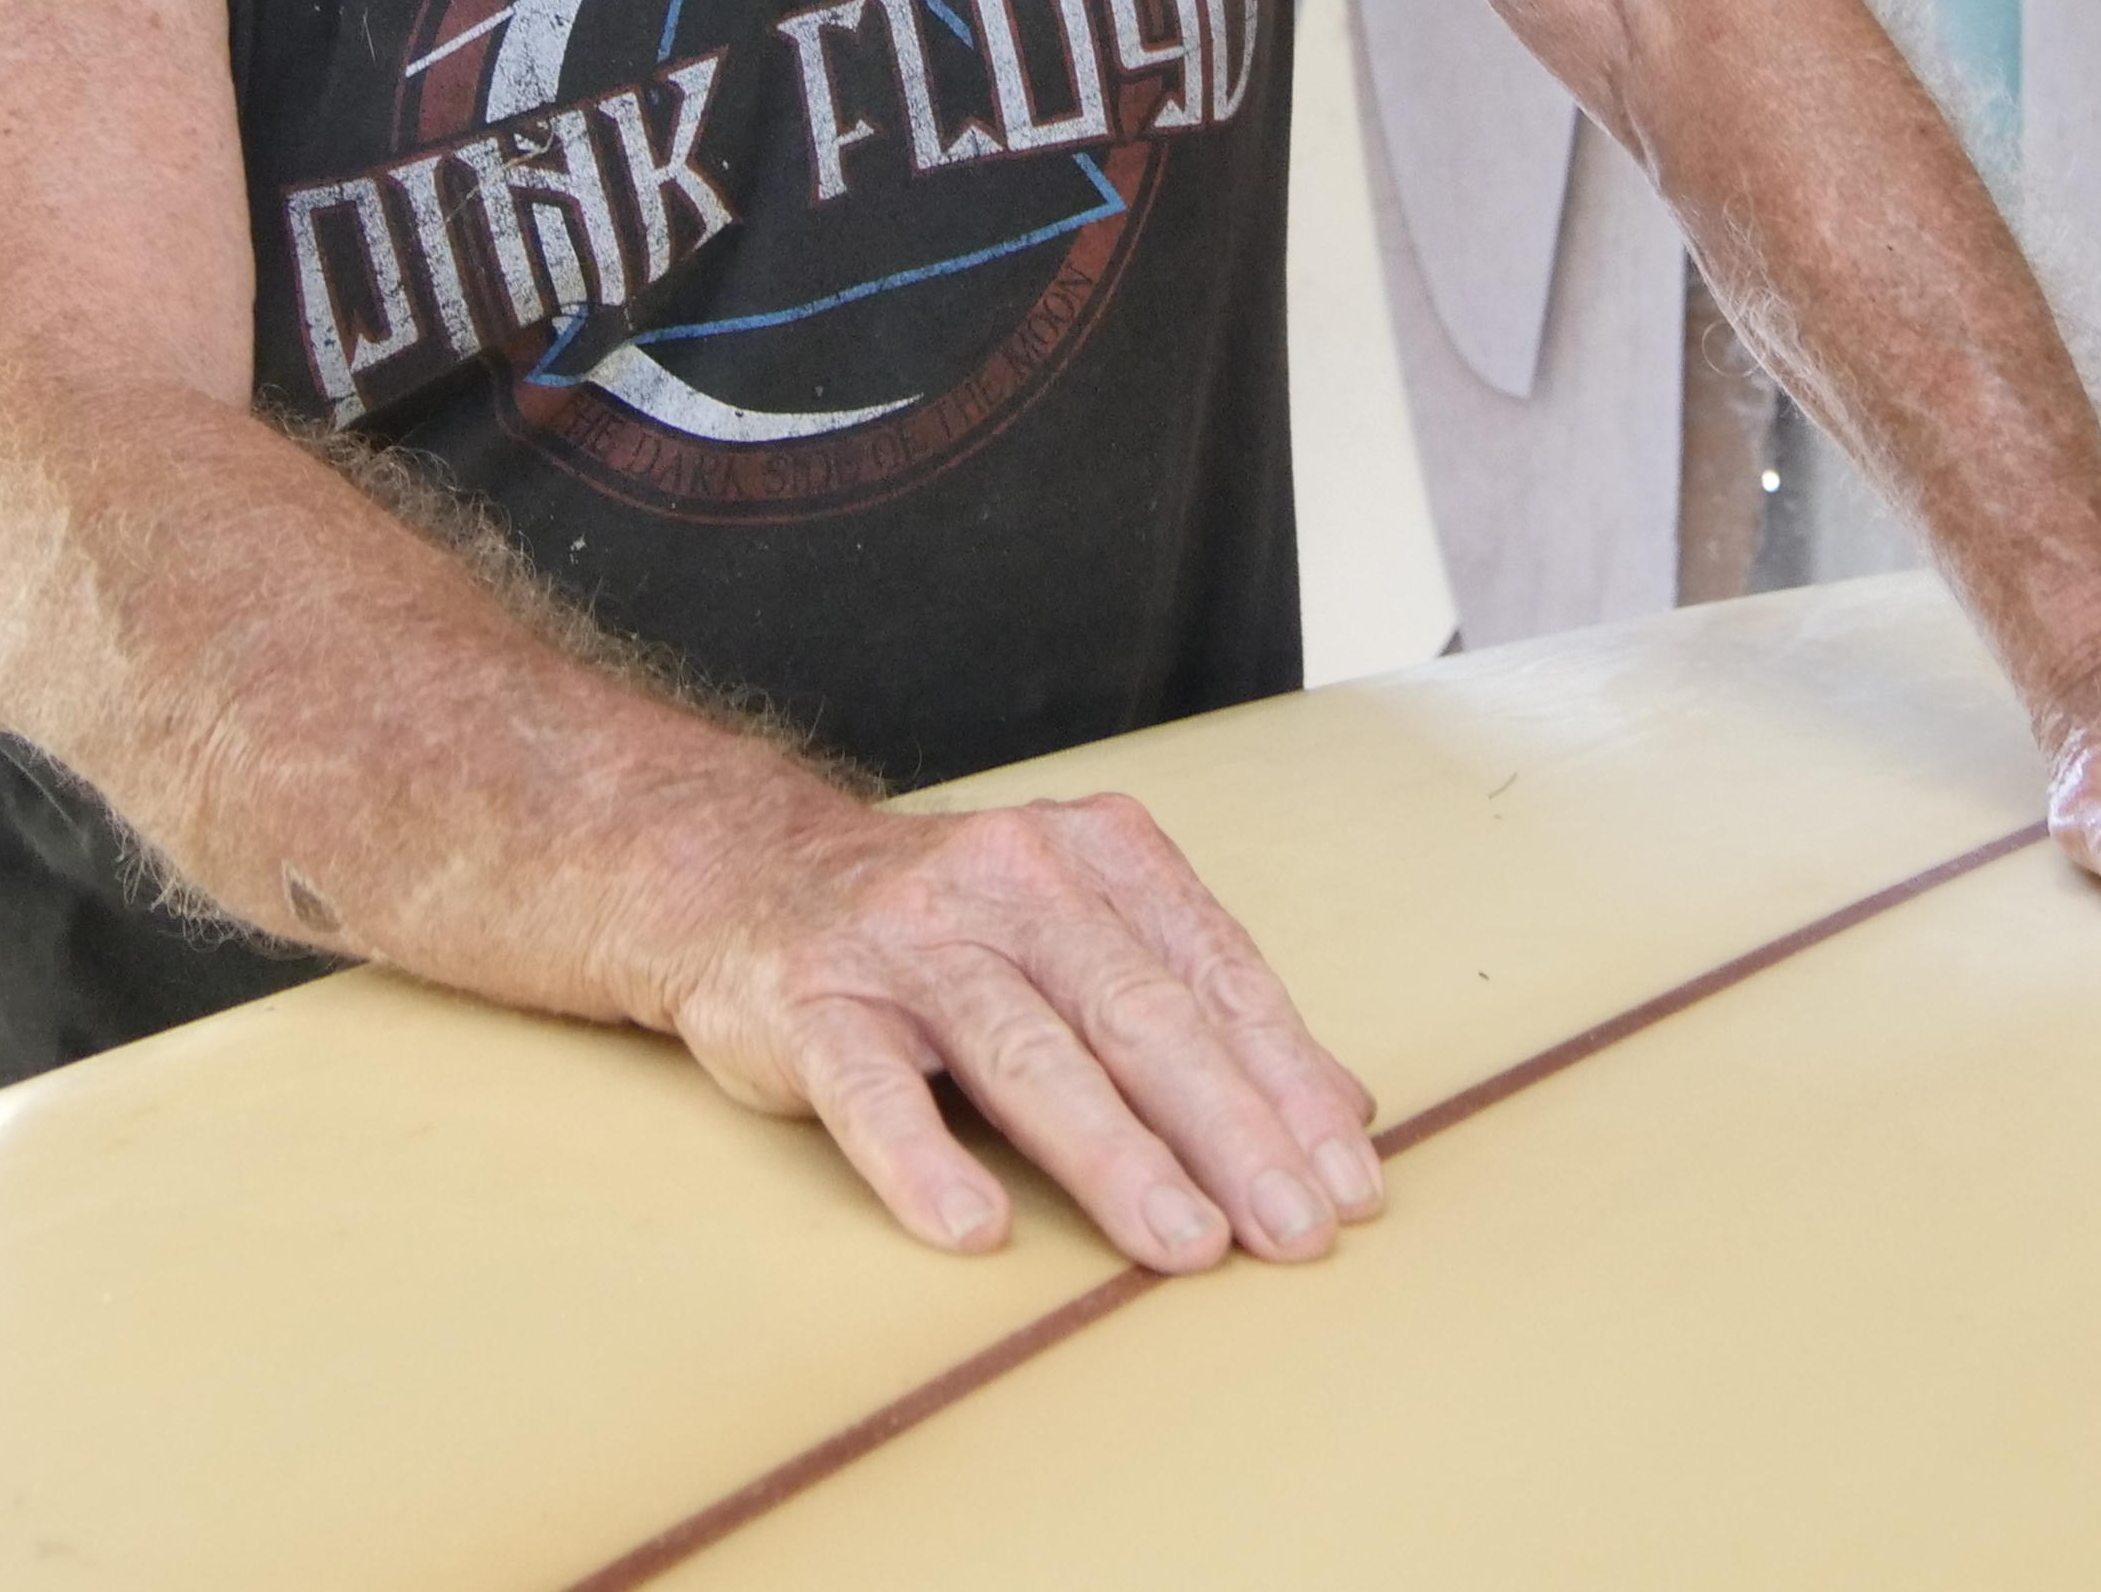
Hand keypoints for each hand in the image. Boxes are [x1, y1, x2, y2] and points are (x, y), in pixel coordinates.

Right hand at [658, 790, 1386, 1273]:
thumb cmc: (954, 926)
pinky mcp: (812, 1002)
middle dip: (1231, 1129)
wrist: (751, 874)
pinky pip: (870, 1089)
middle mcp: (1007, 880)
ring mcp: (906, 938)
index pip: (1214, 974)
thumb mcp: (1085, 930)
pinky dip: (923, 1158)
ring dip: (1114, 1154)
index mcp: (1095, 856)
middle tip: (1296, 1228)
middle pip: (1139, 1014)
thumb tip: (1343, 1111)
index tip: (1349, 1180)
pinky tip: (975, 1226)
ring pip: (1026, 1052)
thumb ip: (1202, 1005)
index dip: (1287, 1080)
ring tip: (1184, 1242)